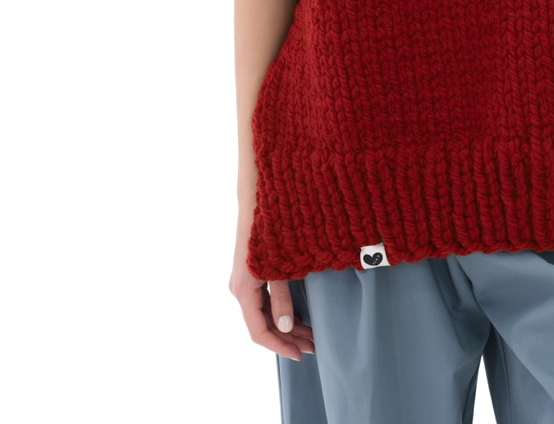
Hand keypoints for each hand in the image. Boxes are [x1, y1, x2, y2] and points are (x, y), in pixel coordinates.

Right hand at [230, 229, 315, 359]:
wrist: (255, 198)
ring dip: (285, 326)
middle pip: (263, 325)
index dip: (280, 346)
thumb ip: (281, 297)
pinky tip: (296, 316)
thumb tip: (284, 327)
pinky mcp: (250, 274)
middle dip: (288, 338)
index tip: (300, 354)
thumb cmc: (268, 229)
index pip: (259, 332)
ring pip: (264, 314)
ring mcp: (243, 282)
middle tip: (313, 345)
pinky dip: (279, 312)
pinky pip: (263, 302)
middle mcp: (240, 289)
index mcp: (243, 290)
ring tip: (309, 334)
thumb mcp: (278, 266)